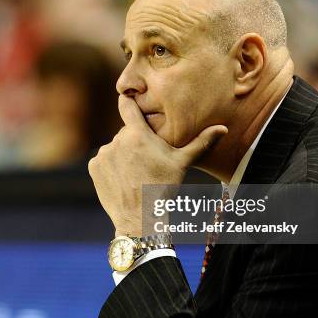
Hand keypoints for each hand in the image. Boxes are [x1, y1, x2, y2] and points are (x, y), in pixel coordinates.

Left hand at [88, 95, 226, 236]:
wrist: (139, 218)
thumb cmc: (163, 188)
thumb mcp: (182, 164)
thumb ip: (200, 142)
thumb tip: (223, 128)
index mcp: (138, 134)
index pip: (126, 105)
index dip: (128, 101)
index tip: (129, 98)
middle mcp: (117, 141)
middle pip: (125, 133)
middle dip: (134, 142)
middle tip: (146, 160)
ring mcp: (103, 154)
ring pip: (114, 148)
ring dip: (122, 155)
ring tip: (135, 173)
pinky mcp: (94, 167)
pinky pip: (103, 161)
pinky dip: (110, 167)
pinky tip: (123, 179)